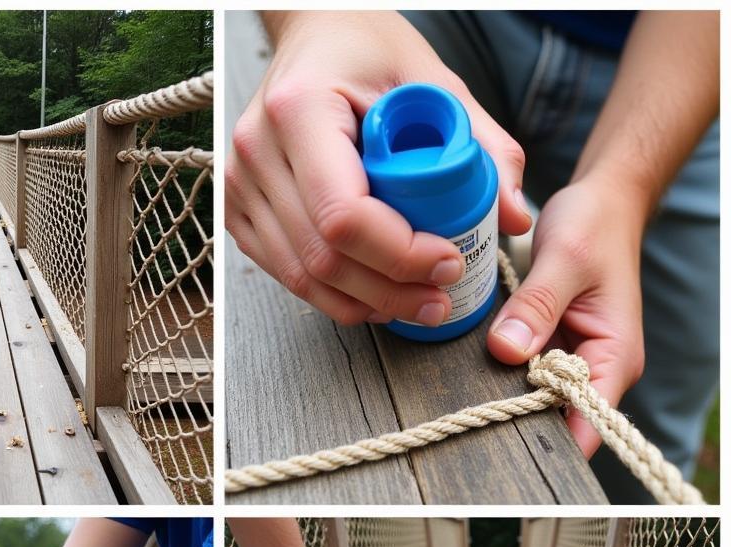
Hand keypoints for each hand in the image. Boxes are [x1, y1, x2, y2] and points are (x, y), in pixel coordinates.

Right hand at [227, 11, 530, 325]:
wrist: (312, 37)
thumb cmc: (366, 50)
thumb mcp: (433, 81)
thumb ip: (481, 146)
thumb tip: (513, 216)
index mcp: (300, 109)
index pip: (343, 214)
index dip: (399, 253)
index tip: (448, 261)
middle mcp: (256, 152)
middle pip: (324, 257)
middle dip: (390, 290)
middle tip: (440, 298)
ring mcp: (238, 185)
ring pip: (303, 276)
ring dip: (364, 302)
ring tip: (415, 304)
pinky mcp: (237, 210)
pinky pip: (286, 273)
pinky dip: (333, 296)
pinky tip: (374, 296)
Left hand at [486, 175, 644, 455]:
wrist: (600, 204)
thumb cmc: (594, 225)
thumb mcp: (563, 258)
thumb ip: (535, 306)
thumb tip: (506, 350)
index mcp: (615, 356)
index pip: (589, 424)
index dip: (549, 438)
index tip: (504, 433)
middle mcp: (598, 368)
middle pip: (556, 419)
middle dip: (518, 419)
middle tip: (472, 410)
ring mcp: (573, 362)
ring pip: (536, 401)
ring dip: (506, 395)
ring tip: (471, 391)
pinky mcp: (552, 351)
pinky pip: (526, 376)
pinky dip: (505, 373)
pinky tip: (481, 367)